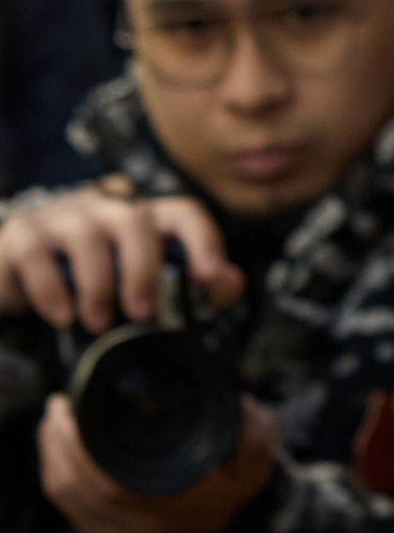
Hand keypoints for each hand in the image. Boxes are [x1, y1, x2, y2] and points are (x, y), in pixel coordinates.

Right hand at [0, 189, 240, 333]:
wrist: (22, 276)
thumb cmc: (92, 278)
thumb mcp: (140, 284)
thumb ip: (191, 283)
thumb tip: (232, 281)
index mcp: (142, 220)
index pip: (182, 212)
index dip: (203, 239)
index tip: (209, 276)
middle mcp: (105, 208)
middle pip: (135, 221)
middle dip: (143, 269)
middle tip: (141, 313)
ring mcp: (61, 216)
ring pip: (87, 235)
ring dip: (97, 285)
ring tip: (98, 323)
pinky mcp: (22, 233)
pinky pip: (37, 253)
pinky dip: (51, 289)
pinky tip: (61, 316)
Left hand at [40, 393, 279, 532]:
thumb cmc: (232, 495)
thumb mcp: (254, 464)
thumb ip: (254, 435)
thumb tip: (243, 406)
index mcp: (165, 512)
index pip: (104, 484)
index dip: (75, 443)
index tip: (73, 404)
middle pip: (72, 486)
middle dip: (55, 441)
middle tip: (58, 406)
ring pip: (64, 495)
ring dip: (51, 454)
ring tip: (53, 421)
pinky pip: (67, 506)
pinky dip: (57, 473)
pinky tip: (57, 449)